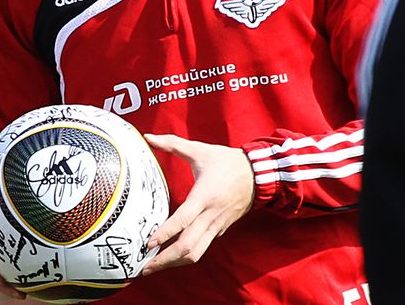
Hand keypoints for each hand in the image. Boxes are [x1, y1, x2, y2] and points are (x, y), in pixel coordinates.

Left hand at [139, 134, 254, 276]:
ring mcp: (217, 225)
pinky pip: (203, 247)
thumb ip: (172, 144)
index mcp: (204, 196)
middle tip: (144, 268)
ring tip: (154, 268)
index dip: (165, 233)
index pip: (182, 220)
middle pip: (188, 246)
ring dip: (175, 263)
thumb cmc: (227, 161)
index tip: (149, 244)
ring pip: (197, 253)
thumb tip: (148, 136)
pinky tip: (171, 258)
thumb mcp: (199, 150)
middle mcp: (211, 215)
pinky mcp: (220, 229)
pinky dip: (186, 256)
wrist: (260, 174)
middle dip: (166, 259)